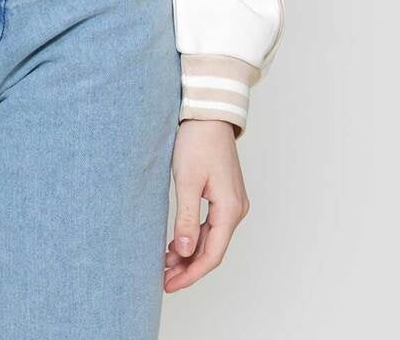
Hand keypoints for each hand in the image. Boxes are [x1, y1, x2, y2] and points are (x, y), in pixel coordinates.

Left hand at [164, 119, 249, 291]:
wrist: (208, 114)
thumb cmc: (198, 141)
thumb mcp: (187, 180)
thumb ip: (186, 217)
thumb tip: (185, 251)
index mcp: (230, 209)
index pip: (212, 255)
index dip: (191, 274)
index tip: (169, 284)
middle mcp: (236, 209)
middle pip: (213, 250)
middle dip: (188, 267)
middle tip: (163, 278)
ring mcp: (232, 203)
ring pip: (211, 238)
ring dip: (189, 252)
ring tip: (164, 263)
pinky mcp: (224, 195)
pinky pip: (211, 225)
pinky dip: (193, 236)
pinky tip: (176, 243)